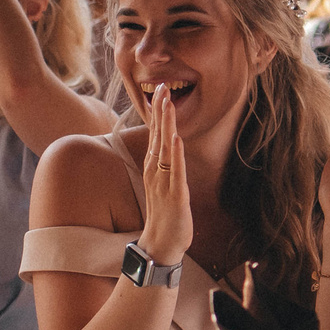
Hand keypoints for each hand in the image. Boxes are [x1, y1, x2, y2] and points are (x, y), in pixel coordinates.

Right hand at [136, 84, 192, 267]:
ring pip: (164, 148)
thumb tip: (169, 146)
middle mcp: (155, 171)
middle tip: (161, 86)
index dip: (158, 112)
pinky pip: (175, 171)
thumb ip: (165, 165)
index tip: (160, 90)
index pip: (156, 133)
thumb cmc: (165, 215)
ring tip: (167, 103)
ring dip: (166, 124)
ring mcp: (163, 182)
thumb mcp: (164, 184)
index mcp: (153, 167)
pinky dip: (175, 154)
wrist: (161, 244)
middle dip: (160, 110)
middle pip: (157, 135)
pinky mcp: (174, 195)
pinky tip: (175, 138)